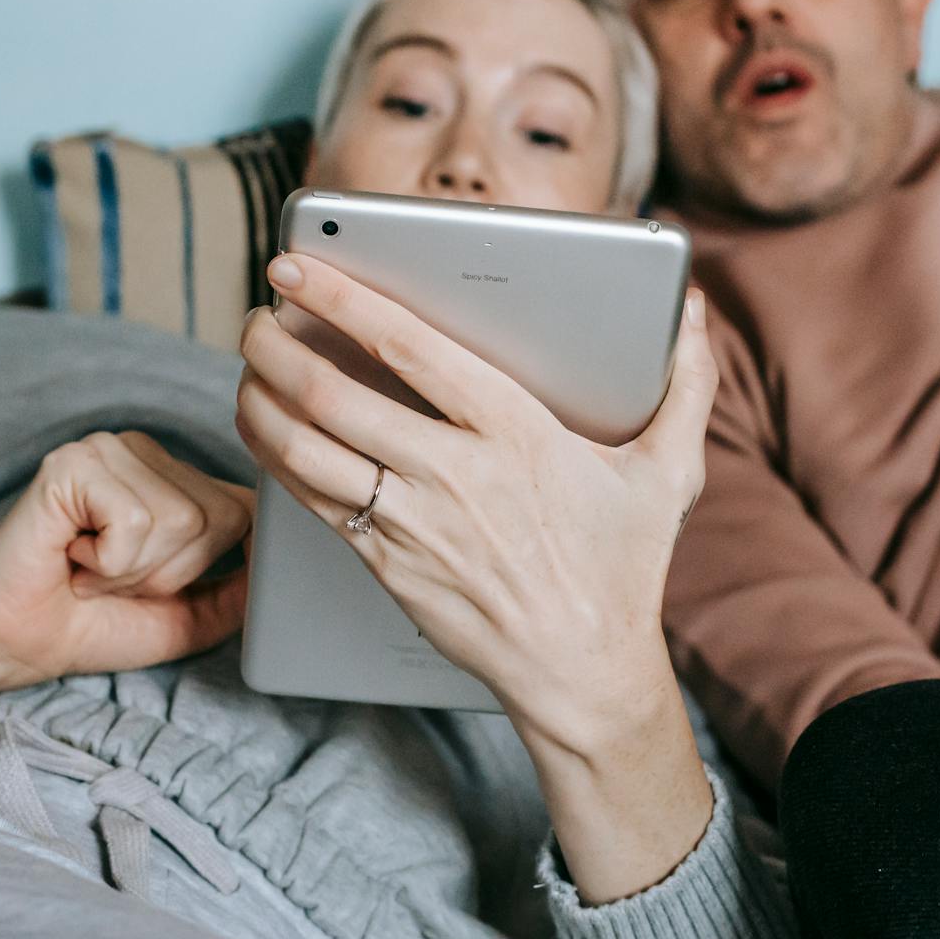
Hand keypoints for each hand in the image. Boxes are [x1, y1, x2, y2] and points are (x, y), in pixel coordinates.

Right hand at [0, 431, 253, 703]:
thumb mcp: (190, 615)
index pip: (246, 512)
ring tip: (89, 568)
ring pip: (181, 521)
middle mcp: (144, 451)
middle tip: (110, 576)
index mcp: (173, 476)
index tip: (147, 583)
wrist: (11, 643)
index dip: (203, 567)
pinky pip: (136, 521)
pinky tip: (71, 555)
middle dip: (169, 572)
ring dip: (133, 570)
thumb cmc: (90, 624)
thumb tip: (289, 566)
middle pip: (220, 519)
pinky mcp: (72, 465)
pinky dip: (108, 561)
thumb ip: (242, 589)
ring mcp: (106, 450)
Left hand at [235, 253, 719, 756]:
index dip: (340, 298)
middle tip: (255, 315)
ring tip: (247, 366)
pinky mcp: (387, 566)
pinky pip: (311, 501)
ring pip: (306, 448)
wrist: (582, 670)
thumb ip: (685, 383)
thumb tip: (692, 311)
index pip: (407, 347)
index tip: (296, 268)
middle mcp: (453, 472)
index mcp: (515, 430)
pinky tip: (262, 429)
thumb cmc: (620, 568)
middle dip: (277, 345)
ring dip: (260, 399)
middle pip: (334, 394)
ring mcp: (413, 523)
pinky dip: (275, 457)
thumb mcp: (669, 473)